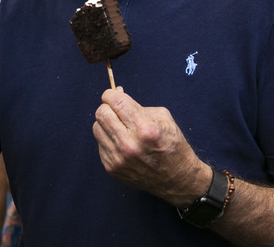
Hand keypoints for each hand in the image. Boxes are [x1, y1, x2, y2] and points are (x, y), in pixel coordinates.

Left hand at [92, 87, 209, 206]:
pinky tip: (121, 141)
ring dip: (106, 123)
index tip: (112, 94)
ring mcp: (119, 158)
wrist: (176, 179)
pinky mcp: (112, 168)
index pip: (116, 102)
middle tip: (115, 109)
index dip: (111, 94)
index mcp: (145, 128)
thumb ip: (138, 106)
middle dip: (107, 107)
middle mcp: (129, 144)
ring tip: (119, 126)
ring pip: (97, 128)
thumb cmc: (172, 146)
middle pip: (102, 113)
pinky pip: (100, 144)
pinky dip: (108, 138)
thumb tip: (117, 94)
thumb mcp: (164, 119)